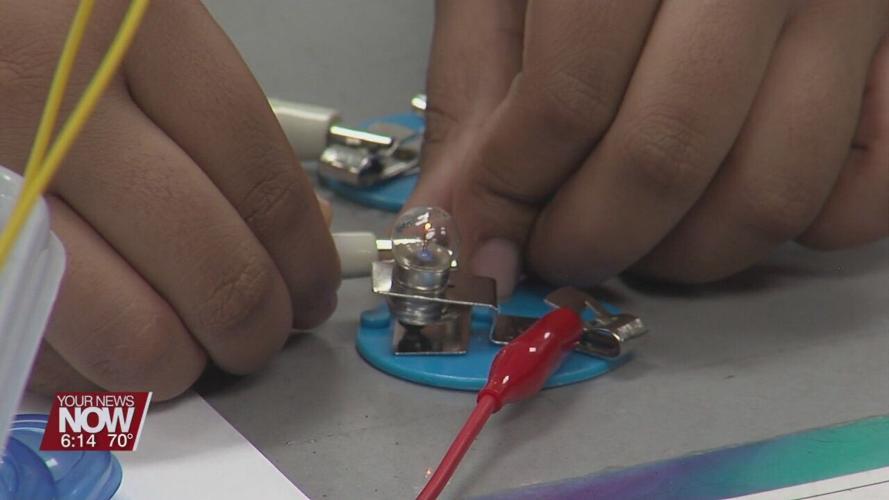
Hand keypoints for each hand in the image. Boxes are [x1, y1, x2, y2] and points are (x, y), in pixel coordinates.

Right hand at [0, 1, 339, 399]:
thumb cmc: (42, 28)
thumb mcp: (136, 33)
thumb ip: (218, 125)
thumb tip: (307, 227)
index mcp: (132, 27)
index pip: (260, 178)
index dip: (305, 256)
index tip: (315, 287)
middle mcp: (56, 102)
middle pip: (214, 268)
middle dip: (258, 325)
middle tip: (263, 330)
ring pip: (132, 335)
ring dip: (181, 361)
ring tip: (188, 344)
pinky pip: (46, 348)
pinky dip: (94, 365)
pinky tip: (109, 329)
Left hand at [411, 0, 887, 295]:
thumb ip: (476, 95)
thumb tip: (451, 225)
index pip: (569, 100)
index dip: (511, 193)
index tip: (483, 235)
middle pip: (667, 159)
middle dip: (588, 239)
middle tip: (555, 248)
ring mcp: (855, 10)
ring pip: (770, 195)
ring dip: (681, 253)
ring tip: (634, 234)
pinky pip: (865, 198)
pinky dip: (792, 232)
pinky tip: (729, 200)